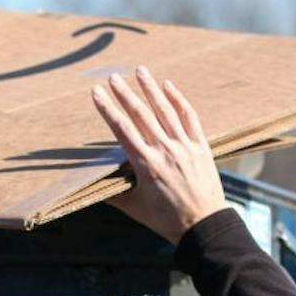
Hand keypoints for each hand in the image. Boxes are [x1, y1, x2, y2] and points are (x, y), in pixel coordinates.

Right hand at [92, 67, 227, 243]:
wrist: (203, 225)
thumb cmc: (166, 220)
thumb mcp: (134, 208)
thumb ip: (113, 193)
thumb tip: (92, 185)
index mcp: (146, 164)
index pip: (122, 130)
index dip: (107, 109)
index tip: (96, 93)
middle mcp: (165, 150)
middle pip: (141, 114)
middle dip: (125, 93)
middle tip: (113, 77)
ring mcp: (184, 146)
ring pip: (165, 110)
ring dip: (151, 88)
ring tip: (140, 70)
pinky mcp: (200, 147)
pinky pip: (189, 117)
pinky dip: (178, 99)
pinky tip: (168, 86)